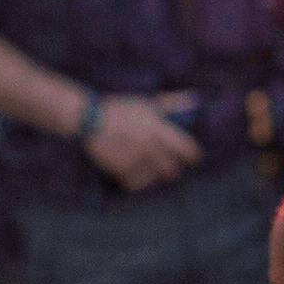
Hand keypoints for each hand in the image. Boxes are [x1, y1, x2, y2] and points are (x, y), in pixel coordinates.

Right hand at [82, 93, 202, 192]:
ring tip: (153, 170)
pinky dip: (139, 181)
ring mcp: (134, 158)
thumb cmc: (120, 109)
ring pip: (154, 177)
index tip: (195, 158)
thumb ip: (172, 104)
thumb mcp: (147, 103)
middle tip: (172, 167)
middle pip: (171, 167)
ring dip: (155, 175)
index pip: (184, 147)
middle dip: (173, 167)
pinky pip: (136, 182)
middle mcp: (148, 143)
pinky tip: (138, 174)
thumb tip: (195, 100)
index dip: (192, 155)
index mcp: (157, 126)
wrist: (88, 119)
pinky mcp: (120, 168)